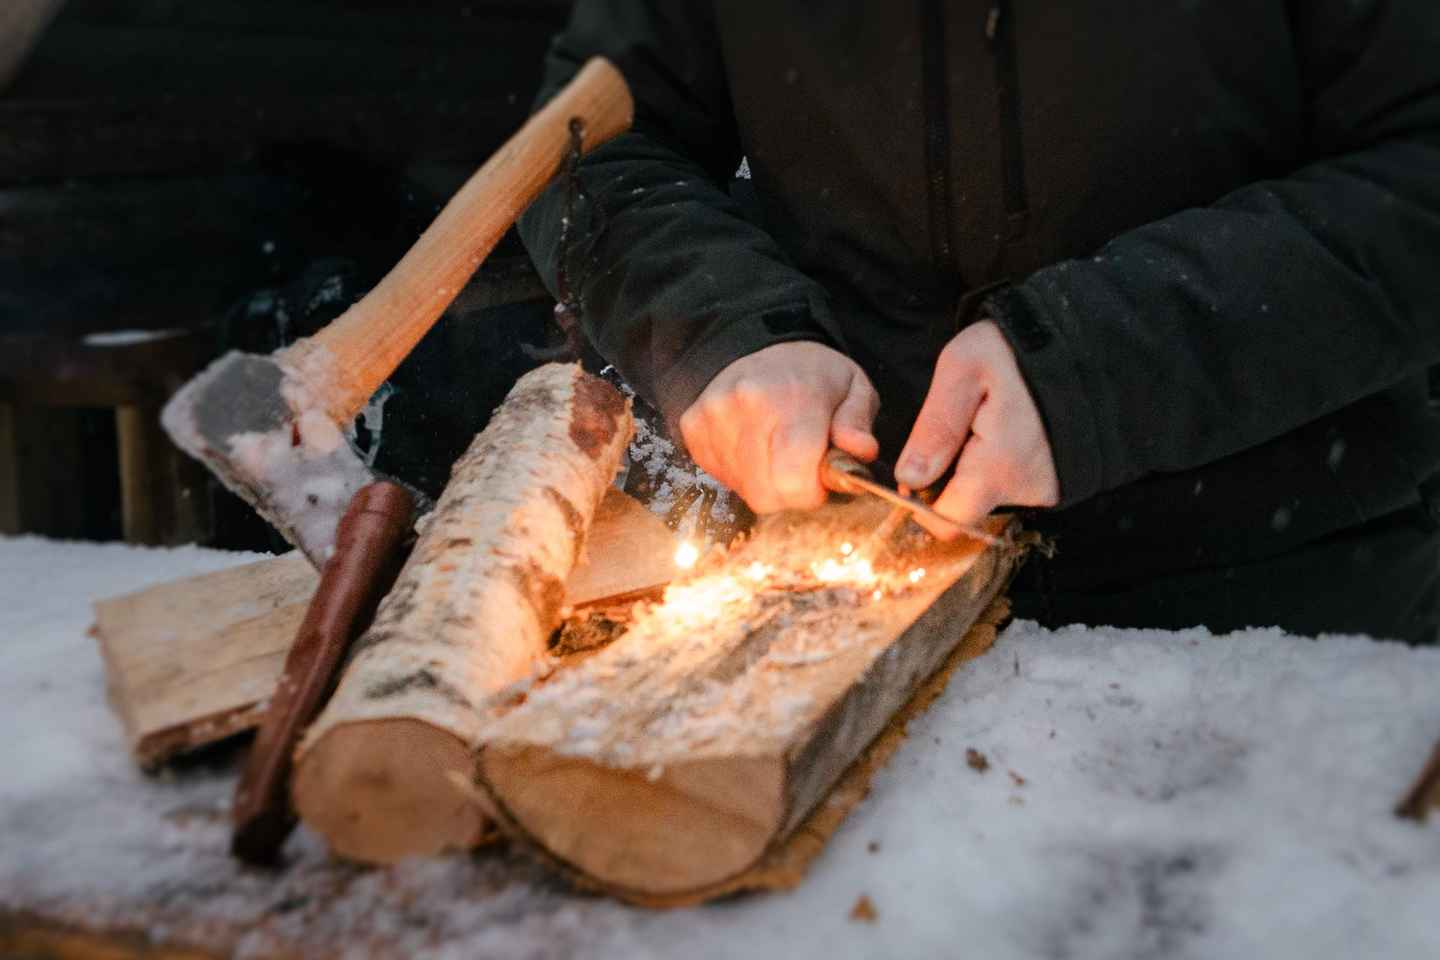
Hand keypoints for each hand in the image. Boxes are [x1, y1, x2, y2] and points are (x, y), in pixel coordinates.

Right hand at [680, 341, 879, 512]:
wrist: (758, 342)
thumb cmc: (812, 373)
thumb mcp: (853, 388)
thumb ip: (858, 423)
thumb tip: (860, 451)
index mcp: (792, 397)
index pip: (793, 479)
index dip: (811, 493)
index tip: (821, 479)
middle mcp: (745, 406)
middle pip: (766, 492)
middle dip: (790, 491)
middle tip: (802, 466)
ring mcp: (713, 417)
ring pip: (744, 489)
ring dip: (767, 482)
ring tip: (778, 452)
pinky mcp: (693, 426)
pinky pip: (722, 476)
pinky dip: (743, 473)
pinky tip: (755, 448)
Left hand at [896, 320, 1058, 535]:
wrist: (1085, 340)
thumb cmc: (1018, 348)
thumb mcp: (963, 368)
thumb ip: (936, 426)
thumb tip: (910, 479)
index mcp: (998, 467)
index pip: (947, 523)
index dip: (922, 503)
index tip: (916, 472)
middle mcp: (1027, 489)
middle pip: (967, 509)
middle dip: (950, 480)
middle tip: (959, 428)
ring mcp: (1047, 487)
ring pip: (989, 496)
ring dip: (977, 468)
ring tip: (988, 421)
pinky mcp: (1058, 480)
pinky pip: (1014, 485)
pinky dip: (1002, 464)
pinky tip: (1008, 429)